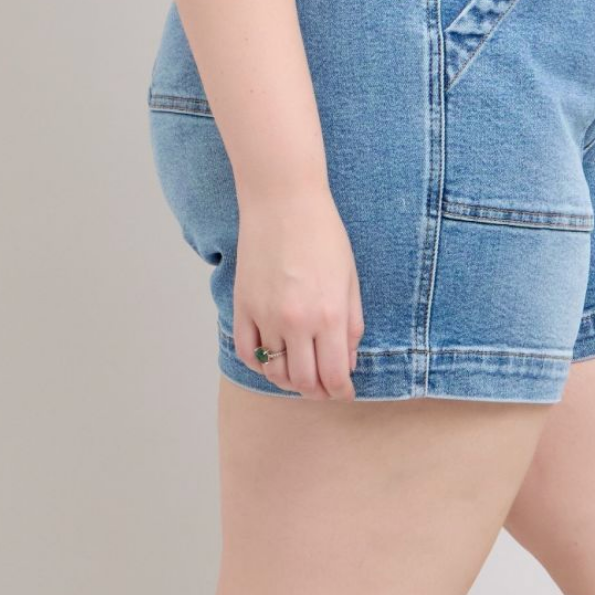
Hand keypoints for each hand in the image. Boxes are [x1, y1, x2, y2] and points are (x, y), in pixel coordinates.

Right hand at [233, 181, 364, 400]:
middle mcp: (296, 322)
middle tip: (324, 388)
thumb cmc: (323, 234)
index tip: (344, 393)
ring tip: (300, 373)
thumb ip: (351, 324)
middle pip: (303, 381)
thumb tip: (347, 361)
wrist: (283, 201)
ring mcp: (265, 316)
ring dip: (289, 380)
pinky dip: (261, 364)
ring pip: (274, 371)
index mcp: (329, 315)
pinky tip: (274, 358)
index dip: (341, 392)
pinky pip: (248, 353)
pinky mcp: (242, 307)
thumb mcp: (350, 279)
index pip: (334, 375)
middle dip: (317, 392)